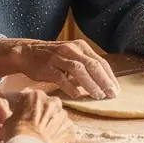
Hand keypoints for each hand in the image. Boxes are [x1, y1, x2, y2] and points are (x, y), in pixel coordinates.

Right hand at [0, 37, 120, 99]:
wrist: (27, 53)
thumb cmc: (53, 58)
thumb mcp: (72, 57)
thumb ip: (86, 67)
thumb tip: (102, 83)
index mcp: (81, 47)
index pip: (100, 61)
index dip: (109, 76)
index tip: (116, 89)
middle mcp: (72, 49)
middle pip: (92, 65)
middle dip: (104, 81)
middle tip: (111, 94)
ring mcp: (59, 57)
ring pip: (79, 69)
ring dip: (90, 84)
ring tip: (98, 96)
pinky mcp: (47, 66)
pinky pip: (61, 77)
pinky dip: (70, 86)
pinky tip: (77, 95)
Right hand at [2, 90, 74, 142]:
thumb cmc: (16, 134)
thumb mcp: (10, 120)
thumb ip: (19, 113)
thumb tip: (21, 117)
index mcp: (37, 95)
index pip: (33, 99)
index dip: (29, 109)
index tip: (26, 118)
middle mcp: (54, 101)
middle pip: (49, 107)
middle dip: (45, 115)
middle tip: (37, 128)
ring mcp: (65, 115)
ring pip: (59, 119)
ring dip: (54, 126)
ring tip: (44, 138)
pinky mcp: (71, 129)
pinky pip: (66, 131)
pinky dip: (61, 137)